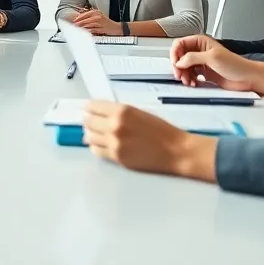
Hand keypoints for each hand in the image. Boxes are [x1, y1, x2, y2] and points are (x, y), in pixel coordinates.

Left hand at [73, 9, 123, 35]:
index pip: (85, 14)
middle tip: (74, 25)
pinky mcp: (101, 28)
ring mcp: (100, 22)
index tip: (74, 20)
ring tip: (77, 29)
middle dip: (79, 23)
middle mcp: (98, 16)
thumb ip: (90, 17)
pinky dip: (88, 31)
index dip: (79, 18)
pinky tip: (84, 32)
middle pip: (86, 19)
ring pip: (89, 25)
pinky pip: (93, 30)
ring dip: (82, 27)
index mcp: (96, 12)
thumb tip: (80, 20)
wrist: (116, 28)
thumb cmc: (106, 23)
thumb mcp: (98, 17)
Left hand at [82, 101, 215, 180]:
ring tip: (94, 133)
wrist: (175, 151)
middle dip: (89, 121)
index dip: (90, 108)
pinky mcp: (117, 158)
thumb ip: (119, 113)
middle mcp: (115, 126)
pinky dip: (96, 147)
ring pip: (90, 137)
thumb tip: (99, 115)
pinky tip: (99, 144)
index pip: (94, 107)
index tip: (88, 109)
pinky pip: (97, 151)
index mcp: (122, 111)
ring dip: (90, 134)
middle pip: (89, 122)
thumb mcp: (139, 112)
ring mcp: (114, 143)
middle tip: (89, 121)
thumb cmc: (162, 130)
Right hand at [169, 35, 263, 94]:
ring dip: (184, 75)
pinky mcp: (204, 73)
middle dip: (178, 66)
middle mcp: (200, 51)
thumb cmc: (236, 64)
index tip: (176, 63)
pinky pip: (191, 75)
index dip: (175, 53)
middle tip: (180, 74)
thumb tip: (180, 61)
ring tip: (188, 81)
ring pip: (184, 67)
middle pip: (180, 56)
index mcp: (201, 42)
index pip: (180, 44)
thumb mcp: (212, 57)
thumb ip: (193, 57)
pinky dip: (189, 79)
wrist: (247, 78)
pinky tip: (193, 83)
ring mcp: (202, 63)